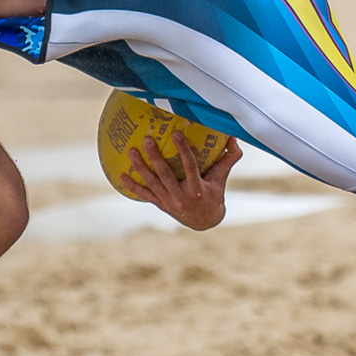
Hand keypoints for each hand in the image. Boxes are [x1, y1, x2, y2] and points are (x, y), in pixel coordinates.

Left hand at [121, 138, 242, 230]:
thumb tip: (234, 137)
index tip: (176, 134)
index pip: (190, 166)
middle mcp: (182, 196)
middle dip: (156, 157)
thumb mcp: (222, 178)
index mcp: (198, 188)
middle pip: (166, 175)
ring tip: (131, 151)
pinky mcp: (160, 205)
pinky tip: (121, 175)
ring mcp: (169, 202)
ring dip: (140, 168)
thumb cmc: (214, 192)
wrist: (204, 221)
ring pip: (152, 184)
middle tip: (147, 140)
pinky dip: (132, 186)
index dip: (183, 150)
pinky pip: (144, 195)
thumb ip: (229, 158)